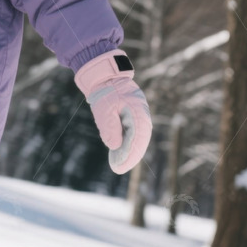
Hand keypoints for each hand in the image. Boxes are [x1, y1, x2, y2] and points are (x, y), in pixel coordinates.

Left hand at [74, 50, 151, 173]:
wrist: (106, 77)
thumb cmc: (104, 91)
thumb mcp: (104, 108)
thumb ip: (110, 127)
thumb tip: (116, 146)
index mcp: (137, 110)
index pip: (136, 136)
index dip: (128, 153)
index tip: (118, 165)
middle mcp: (142, 114)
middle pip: (140, 140)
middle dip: (130, 156)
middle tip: (118, 169)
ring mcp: (140, 115)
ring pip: (138, 138)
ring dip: (130, 153)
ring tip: (118, 166)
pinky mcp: (134, 117)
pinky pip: (134, 134)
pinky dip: (128, 145)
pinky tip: (119, 154)